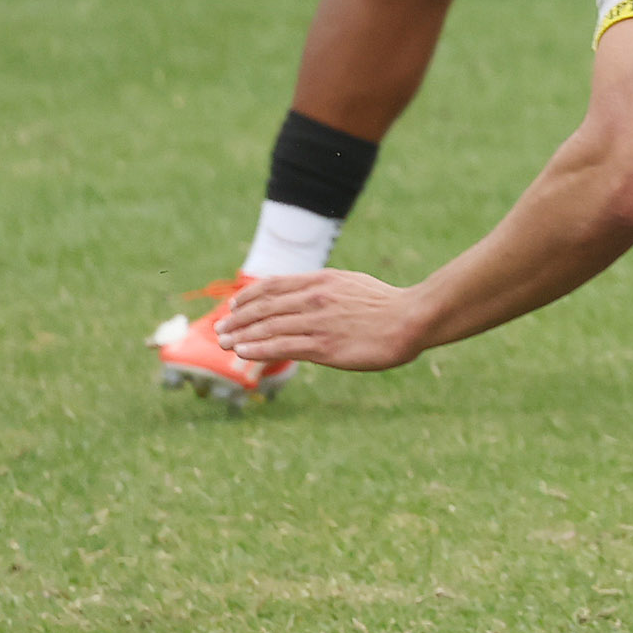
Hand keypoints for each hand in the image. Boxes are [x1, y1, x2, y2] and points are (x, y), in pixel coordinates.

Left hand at [220, 269, 423, 370]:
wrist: (412, 319)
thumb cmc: (387, 304)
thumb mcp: (352, 284)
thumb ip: (325, 289)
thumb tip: (304, 295)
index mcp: (322, 281)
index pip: (273, 285)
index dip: (248, 297)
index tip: (234, 307)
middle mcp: (315, 299)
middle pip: (264, 307)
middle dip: (237, 319)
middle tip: (221, 329)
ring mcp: (318, 322)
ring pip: (268, 328)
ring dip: (241, 336)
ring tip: (225, 343)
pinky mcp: (324, 346)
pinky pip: (281, 347)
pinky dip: (258, 349)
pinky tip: (244, 352)